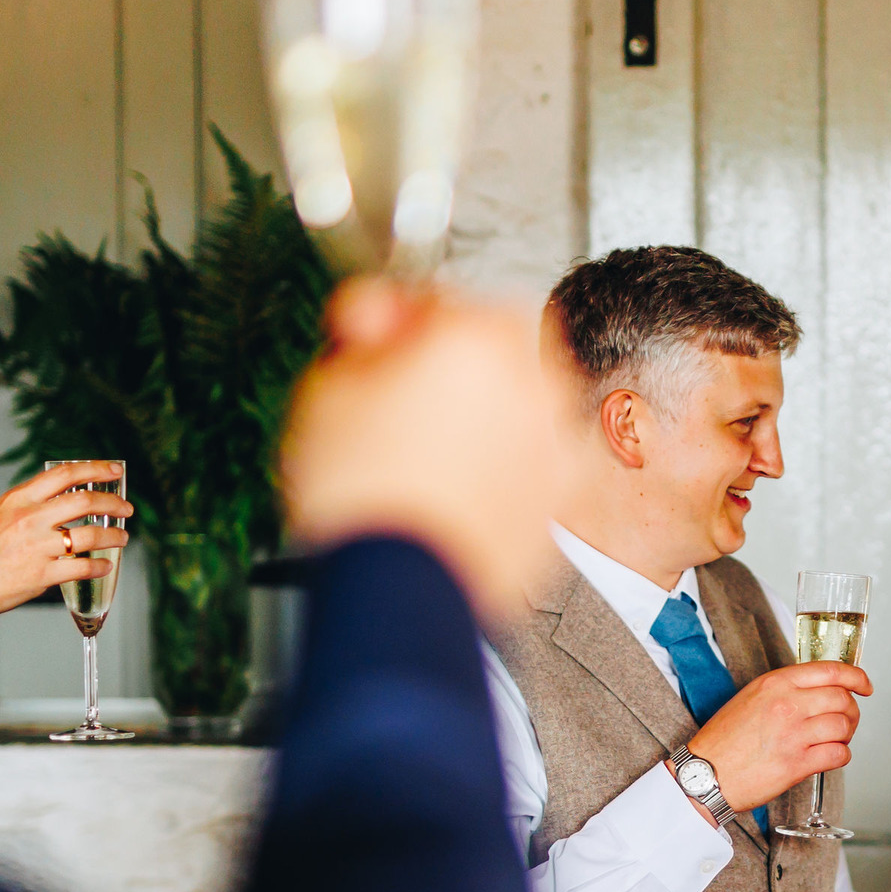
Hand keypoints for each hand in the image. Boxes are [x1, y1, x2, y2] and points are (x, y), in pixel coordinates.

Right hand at [0, 461, 131, 624]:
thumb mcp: (0, 516)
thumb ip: (31, 506)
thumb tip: (65, 501)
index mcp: (19, 499)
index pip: (65, 474)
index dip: (95, 469)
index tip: (115, 471)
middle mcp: (29, 519)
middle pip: (85, 501)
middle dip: (113, 504)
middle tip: (126, 510)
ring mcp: (37, 547)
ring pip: (90, 535)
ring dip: (114, 536)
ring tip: (122, 538)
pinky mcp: (42, 574)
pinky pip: (83, 567)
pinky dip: (100, 566)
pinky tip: (105, 566)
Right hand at [278, 279, 561, 618]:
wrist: (396, 593)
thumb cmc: (361, 495)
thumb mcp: (329, 386)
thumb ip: (361, 335)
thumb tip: (375, 319)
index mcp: (483, 337)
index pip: (437, 299)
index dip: (392, 318)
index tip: (365, 336)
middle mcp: (537, 384)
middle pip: (488, 352)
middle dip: (445, 367)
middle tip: (391, 397)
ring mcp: (558, 446)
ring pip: (515, 407)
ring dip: (478, 415)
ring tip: (419, 455)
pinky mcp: (561, 503)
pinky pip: (529, 464)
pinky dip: (501, 467)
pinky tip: (453, 490)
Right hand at [684, 661, 873, 814]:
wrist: (704, 774)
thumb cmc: (724, 740)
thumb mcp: (750, 697)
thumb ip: (784, 689)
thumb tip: (818, 689)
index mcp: (776, 683)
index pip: (831, 670)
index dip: (856, 677)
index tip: (864, 685)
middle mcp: (787, 704)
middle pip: (843, 699)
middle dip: (852, 711)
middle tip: (846, 721)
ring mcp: (793, 734)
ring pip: (844, 726)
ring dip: (846, 735)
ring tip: (834, 740)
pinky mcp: (797, 764)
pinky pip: (838, 754)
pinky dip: (841, 756)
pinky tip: (829, 757)